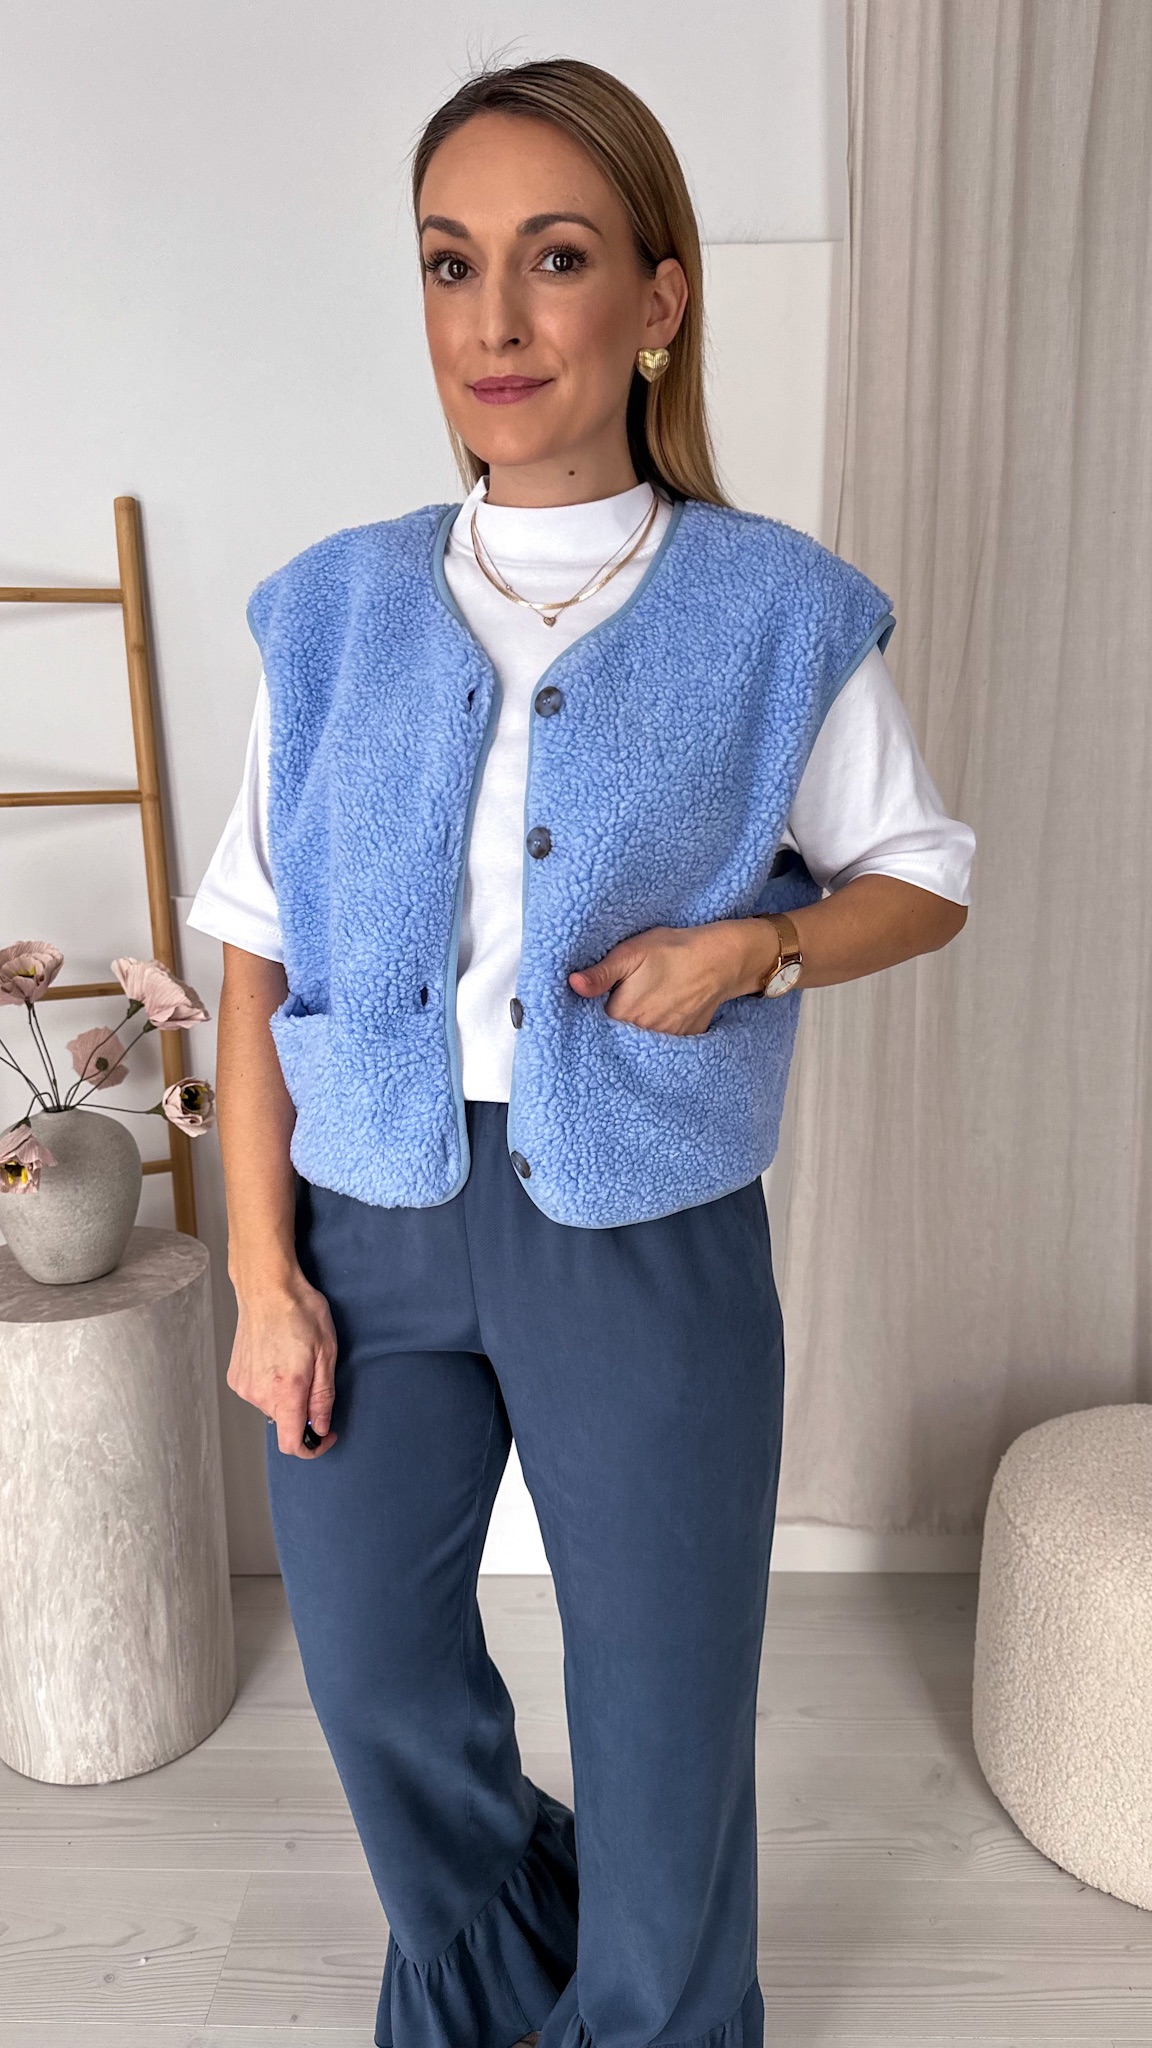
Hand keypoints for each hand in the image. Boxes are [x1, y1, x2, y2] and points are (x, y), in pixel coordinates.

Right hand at [226, 1269, 338, 1458]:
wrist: (266, 1288)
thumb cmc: (300, 1311)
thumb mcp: (327, 1352)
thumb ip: (323, 1396)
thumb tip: (321, 1427)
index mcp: (286, 1390)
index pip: (292, 1444)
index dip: (312, 1448)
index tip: (325, 1435)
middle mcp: (259, 1393)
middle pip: (284, 1424)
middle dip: (303, 1413)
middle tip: (315, 1379)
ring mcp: (244, 1386)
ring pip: (272, 1408)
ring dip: (287, 1397)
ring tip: (295, 1361)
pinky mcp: (235, 1377)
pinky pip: (258, 1394)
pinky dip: (271, 1386)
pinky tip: (277, 1359)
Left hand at [567, 919, 767, 1034]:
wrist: (718, 959)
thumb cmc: (672, 951)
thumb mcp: (629, 953)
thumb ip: (600, 974)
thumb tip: (573, 985)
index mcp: (623, 1014)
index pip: (595, 1026)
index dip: (589, 1017)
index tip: (588, 1009)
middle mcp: (643, 1033)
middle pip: (617, 1037)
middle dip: (612, 1026)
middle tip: (619, 1004)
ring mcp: (666, 1039)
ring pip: (641, 1042)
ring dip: (636, 1032)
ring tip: (639, 1011)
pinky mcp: (685, 1039)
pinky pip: (664, 1044)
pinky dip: (659, 1034)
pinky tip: (659, 1017)